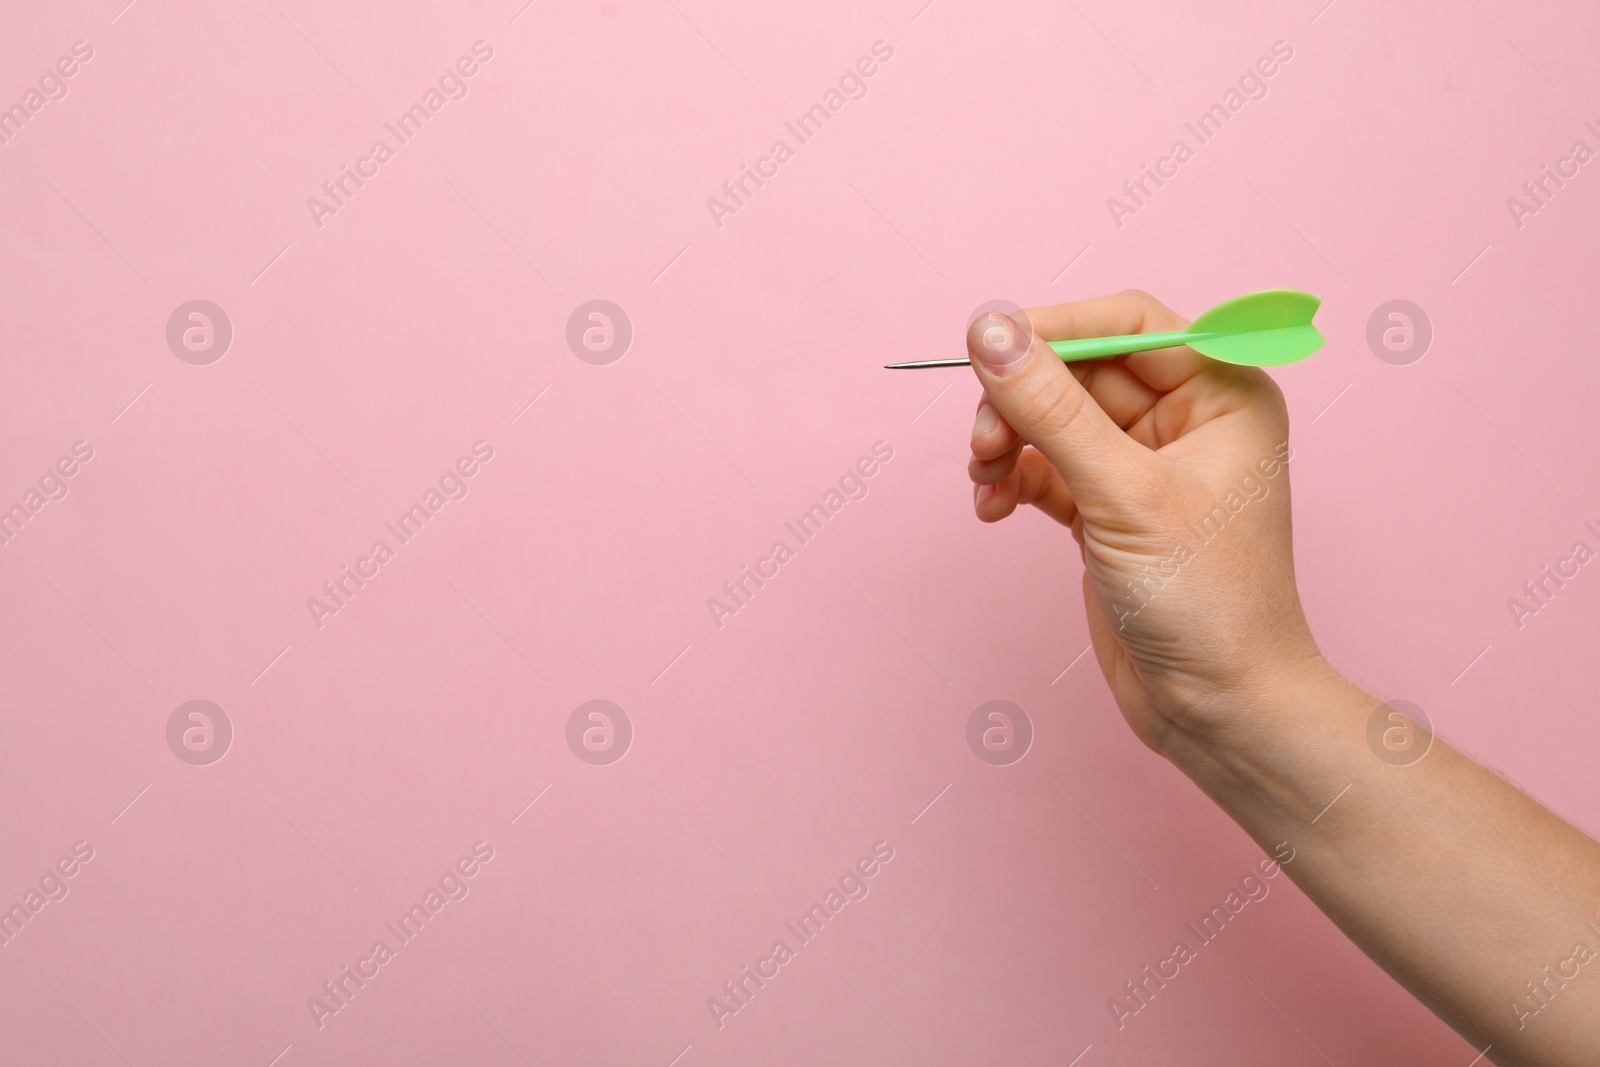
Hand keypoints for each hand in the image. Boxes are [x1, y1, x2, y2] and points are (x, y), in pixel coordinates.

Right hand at [966, 290, 1329, 753]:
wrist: (1217, 709)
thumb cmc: (1207, 603)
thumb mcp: (1123, 494)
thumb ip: (1051, 408)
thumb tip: (991, 331)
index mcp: (1223, 394)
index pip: (1127, 324)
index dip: (1055, 328)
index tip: (989, 345)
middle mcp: (1187, 420)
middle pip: (1079, 371)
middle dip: (1021, 399)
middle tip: (982, 438)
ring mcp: (1144, 466)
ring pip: (1054, 419)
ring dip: (1008, 440)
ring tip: (984, 478)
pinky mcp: (1108, 510)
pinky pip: (1045, 468)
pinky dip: (1012, 480)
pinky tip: (993, 508)